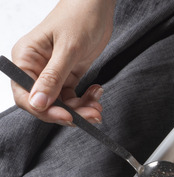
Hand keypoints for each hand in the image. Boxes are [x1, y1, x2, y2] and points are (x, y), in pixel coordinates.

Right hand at [10, 0, 115, 124]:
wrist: (97, 5)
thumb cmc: (79, 17)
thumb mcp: (68, 49)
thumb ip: (53, 77)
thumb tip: (38, 102)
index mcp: (26, 58)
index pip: (25, 94)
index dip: (44, 110)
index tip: (66, 117)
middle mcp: (36, 67)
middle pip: (44, 102)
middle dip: (68, 112)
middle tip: (90, 115)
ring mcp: (52, 72)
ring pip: (61, 102)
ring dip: (80, 108)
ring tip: (97, 107)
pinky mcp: (69, 73)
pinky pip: (73, 95)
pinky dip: (85, 99)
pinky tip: (97, 91)